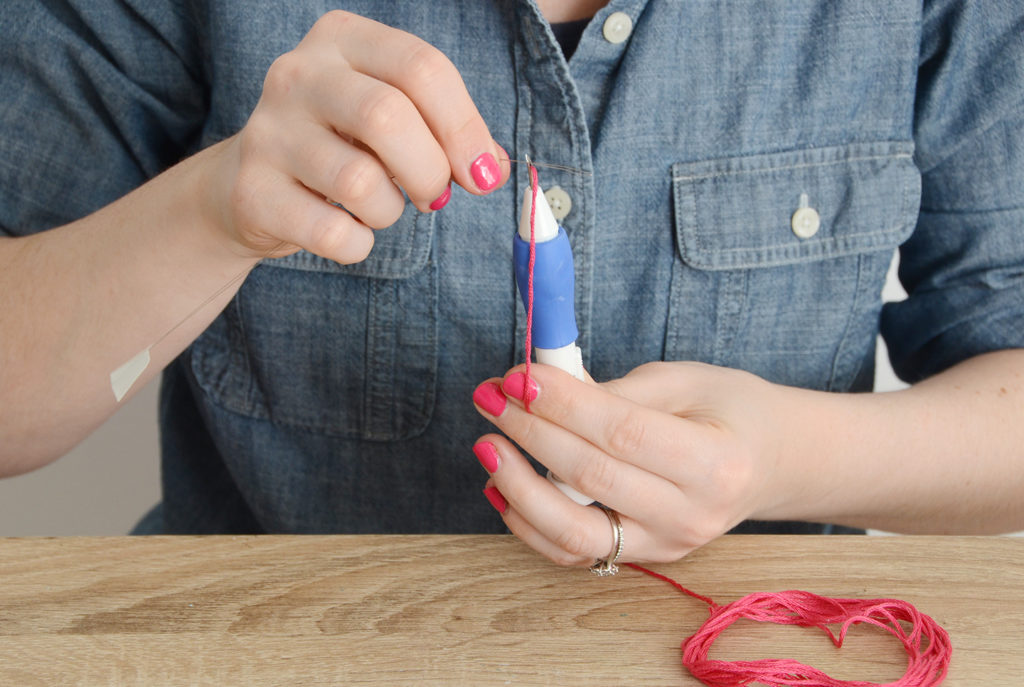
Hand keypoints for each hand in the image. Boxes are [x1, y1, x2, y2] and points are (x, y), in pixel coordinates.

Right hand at [208, 10, 508, 262]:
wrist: (248, 188)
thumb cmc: (340, 147)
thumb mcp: (392, 117)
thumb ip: (446, 132)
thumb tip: (491, 169)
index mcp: (342, 40)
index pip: (422, 67)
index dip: (465, 128)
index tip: (482, 174)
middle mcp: (298, 74)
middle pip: (388, 116)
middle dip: (430, 171)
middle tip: (434, 196)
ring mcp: (268, 132)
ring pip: (359, 181)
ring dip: (389, 211)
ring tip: (379, 207)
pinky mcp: (252, 191)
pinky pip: (332, 233)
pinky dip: (358, 244)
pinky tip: (349, 232)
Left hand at [471, 361, 789, 564]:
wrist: (771, 464)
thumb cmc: (731, 412)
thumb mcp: (689, 381)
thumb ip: (618, 390)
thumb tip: (544, 388)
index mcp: (716, 462)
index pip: (622, 433)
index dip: (562, 404)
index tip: (519, 375)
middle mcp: (691, 515)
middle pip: (591, 476)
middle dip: (530, 431)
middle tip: (491, 395)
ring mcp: (664, 545)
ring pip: (574, 532)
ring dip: (518, 487)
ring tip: (487, 444)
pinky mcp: (641, 558)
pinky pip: (573, 552)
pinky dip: (528, 523)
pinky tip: (501, 486)